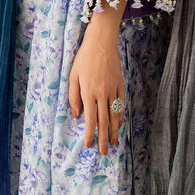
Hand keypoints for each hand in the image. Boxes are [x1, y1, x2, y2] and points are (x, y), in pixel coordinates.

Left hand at [69, 6, 124, 154]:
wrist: (101, 41)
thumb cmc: (84, 57)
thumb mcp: (73, 76)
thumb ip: (73, 96)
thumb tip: (76, 115)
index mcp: (89, 92)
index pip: (91, 119)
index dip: (90, 134)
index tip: (89, 145)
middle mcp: (102, 93)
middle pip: (104, 121)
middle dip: (104, 138)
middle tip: (103, 152)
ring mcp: (113, 89)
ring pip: (115, 114)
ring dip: (115, 130)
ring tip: (114, 143)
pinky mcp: (120, 83)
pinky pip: (121, 103)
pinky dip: (121, 115)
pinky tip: (120, 123)